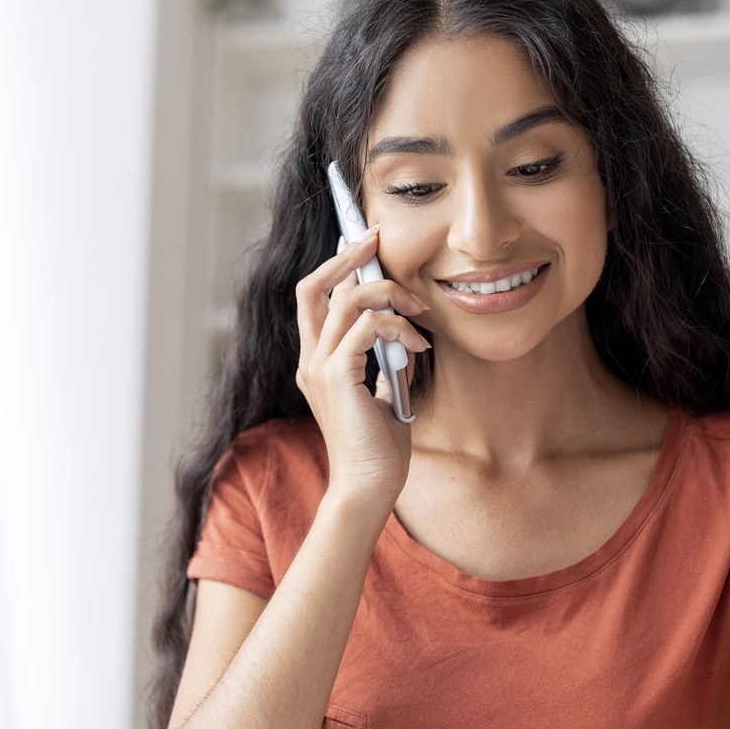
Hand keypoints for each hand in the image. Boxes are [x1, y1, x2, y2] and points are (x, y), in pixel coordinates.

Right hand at [292, 229, 429, 509]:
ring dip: (388, 293)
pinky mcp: (337, 378)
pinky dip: (396, 326)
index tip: (363, 244)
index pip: (315, 299)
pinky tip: (418, 346)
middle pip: (312, 287)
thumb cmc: (378, 449)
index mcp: (317, 362)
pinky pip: (366, 329)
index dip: (336, 266)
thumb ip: (385, 363)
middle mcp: (311, 360)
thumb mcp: (384, 395)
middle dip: (347, 257)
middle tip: (376, 239)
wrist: (369, 488)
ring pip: (346, 300)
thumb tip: (403, 335)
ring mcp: (319, 368)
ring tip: (418, 308)